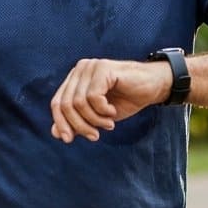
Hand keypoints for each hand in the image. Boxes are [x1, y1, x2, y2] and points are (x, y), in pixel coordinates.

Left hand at [49, 58, 170, 142]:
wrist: (153, 88)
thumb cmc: (125, 100)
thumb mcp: (97, 117)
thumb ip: (77, 122)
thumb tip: (55, 133)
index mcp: (75, 79)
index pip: (56, 103)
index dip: (61, 123)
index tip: (69, 139)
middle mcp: (80, 69)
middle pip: (64, 104)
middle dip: (78, 125)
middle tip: (95, 136)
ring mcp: (90, 67)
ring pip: (78, 103)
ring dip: (94, 120)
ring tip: (108, 124)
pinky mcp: (103, 68)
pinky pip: (93, 97)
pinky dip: (102, 111)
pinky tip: (112, 111)